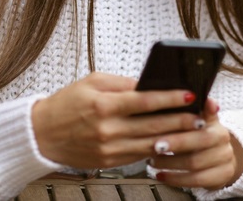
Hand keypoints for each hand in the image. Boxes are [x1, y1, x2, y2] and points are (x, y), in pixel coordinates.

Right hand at [31, 72, 206, 168]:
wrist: (40, 135)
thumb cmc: (67, 103)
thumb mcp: (92, 82)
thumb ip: (123, 83)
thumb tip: (150, 84)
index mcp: (103, 104)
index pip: (145, 101)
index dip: (170, 98)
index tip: (190, 94)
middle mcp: (107, 129)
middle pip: (153, 125)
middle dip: (181, 121)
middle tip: (202, 116)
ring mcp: (109, 148)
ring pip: (150, 144)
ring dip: (176, 138)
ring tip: (194, 131)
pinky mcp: (109, 162)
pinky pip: (139, 155)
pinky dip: (158, 148)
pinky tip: (173, 142)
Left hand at [149, 98, 242, 189]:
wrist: (220, 160)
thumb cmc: (200, 138)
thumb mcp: (199, 122)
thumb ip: (194, 110)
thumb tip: (192, 94)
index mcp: (217, 123)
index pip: (201, 121)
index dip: (183, 123)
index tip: (163, 123)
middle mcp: (224, 140)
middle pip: (199, 142)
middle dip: (176, 143)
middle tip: (155, 145)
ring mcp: (225, 159)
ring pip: (195, 163)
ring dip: (171, 163)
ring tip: (153, 161)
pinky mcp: (222, 176)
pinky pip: (196, 180)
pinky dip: (176, 179)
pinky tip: (161, 176)